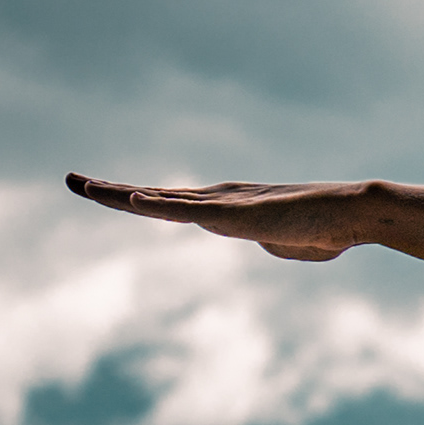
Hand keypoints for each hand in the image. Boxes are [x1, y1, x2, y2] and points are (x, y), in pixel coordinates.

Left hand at [66, 173, 370, 261]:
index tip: (106, 193)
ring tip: (82, 186)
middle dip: (110, 190)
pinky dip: (158, 204)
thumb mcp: (288, 244)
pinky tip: (132, 201)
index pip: (168, 204)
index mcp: (225, 208)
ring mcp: (222, 206)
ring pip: (159, 200)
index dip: (135, 198)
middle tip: (72, 180)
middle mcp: (216, 200)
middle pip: (152, 196)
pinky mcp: (235, 214)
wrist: (352, 214)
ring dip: (119, 194)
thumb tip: (270, 240)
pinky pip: (188, 211)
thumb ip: (271, 241)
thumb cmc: (327, 230)